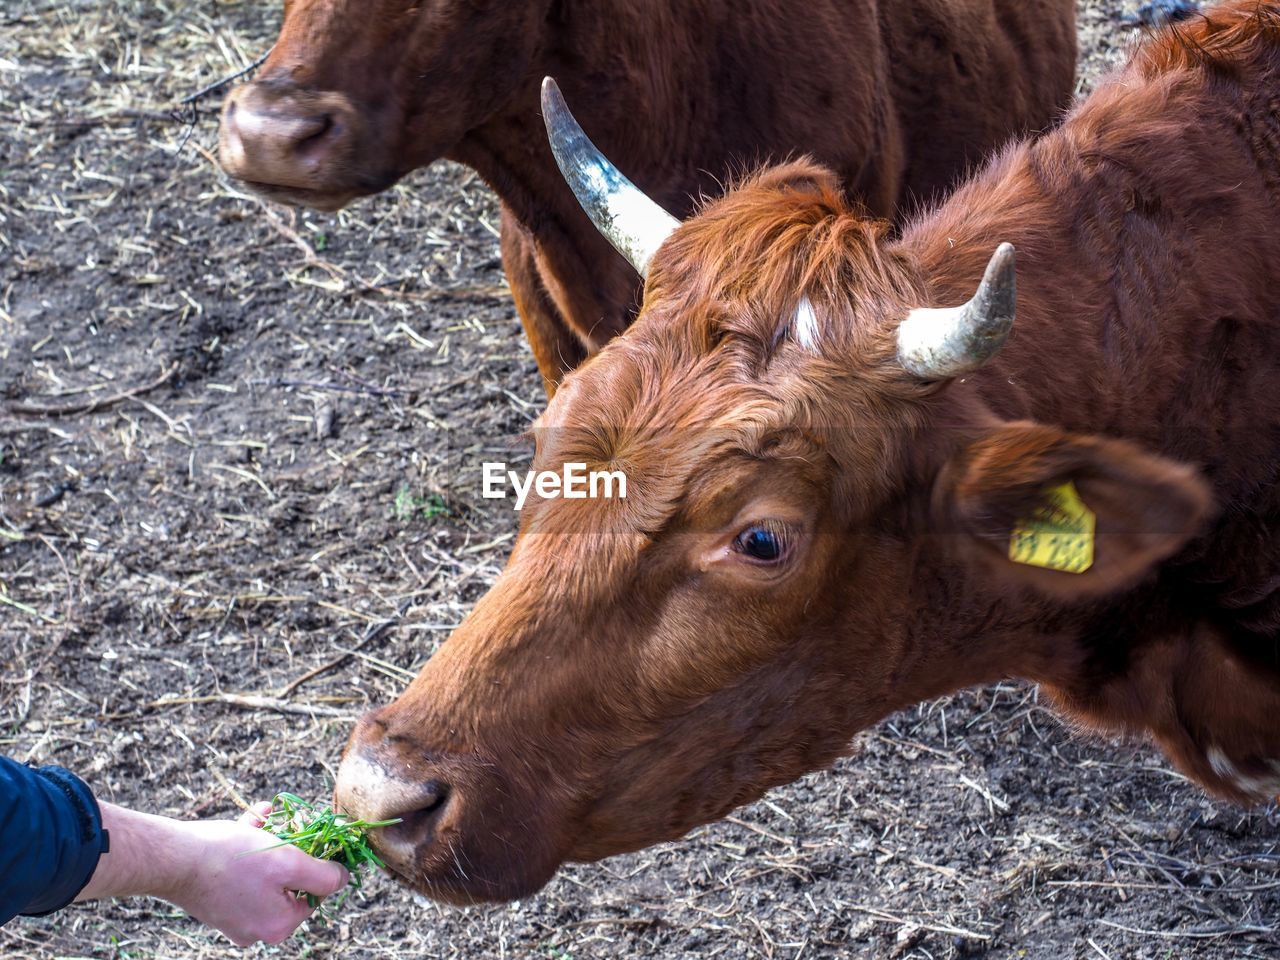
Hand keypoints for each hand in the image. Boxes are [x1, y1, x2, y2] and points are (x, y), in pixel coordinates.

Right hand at [166, 801, 350, 944]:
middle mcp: (257, 928)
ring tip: (264, 817)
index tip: (313, 837)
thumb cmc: (233, 860)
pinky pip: (244, 870)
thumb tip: (344, 880)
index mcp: (278, 926)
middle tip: (288, 823)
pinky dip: (250, 842)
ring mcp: (234, 915)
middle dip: (290, 848)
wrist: (173, 858)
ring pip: (266, 870)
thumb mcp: (290, 863)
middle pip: (289, 882)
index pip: (315, 894)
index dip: (318, 862)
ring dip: (269, 840)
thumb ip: (323, 876)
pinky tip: (252, 818)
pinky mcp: (217, 899)